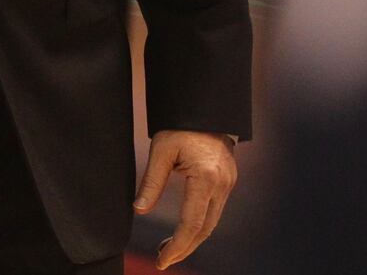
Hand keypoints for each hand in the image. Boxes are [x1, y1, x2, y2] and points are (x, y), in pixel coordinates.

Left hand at [134, 129, 237, 268]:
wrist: (206, 107)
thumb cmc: (181, 124)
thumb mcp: (161, 149)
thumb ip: (151, 181)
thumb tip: (139, 209)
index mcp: (205, 178)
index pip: (192, 224)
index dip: (177, 246)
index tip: (163, 260)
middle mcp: (222, 184)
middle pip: (205, 229)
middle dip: (185, 248)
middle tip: (163, 260)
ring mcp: (228, 183)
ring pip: (212, 222)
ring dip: (193, 239)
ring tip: (170, 249)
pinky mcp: (228, 181)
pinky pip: (215, 210)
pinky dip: (200, 225)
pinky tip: (185, 230)